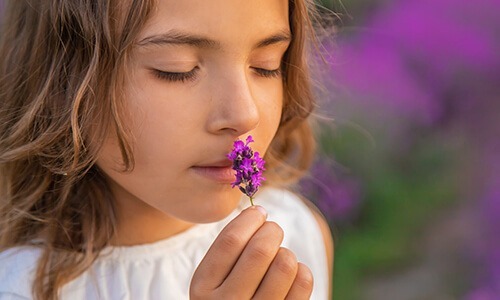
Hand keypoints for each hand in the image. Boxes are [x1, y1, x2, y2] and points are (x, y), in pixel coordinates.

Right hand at [190, 206, 313, 298]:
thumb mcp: (213, 280)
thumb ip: (227, 250)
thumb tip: (259, 213)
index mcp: (202, 289)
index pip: (231, 241)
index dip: (250, 219)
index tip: (259, 212)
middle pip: (260, 250)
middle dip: (272, 231)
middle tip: (273, 230)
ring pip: (285, 264)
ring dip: (286, 253)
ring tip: (279, 258)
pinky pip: (303, 283)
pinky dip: (302, 270)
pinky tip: (292, 274)